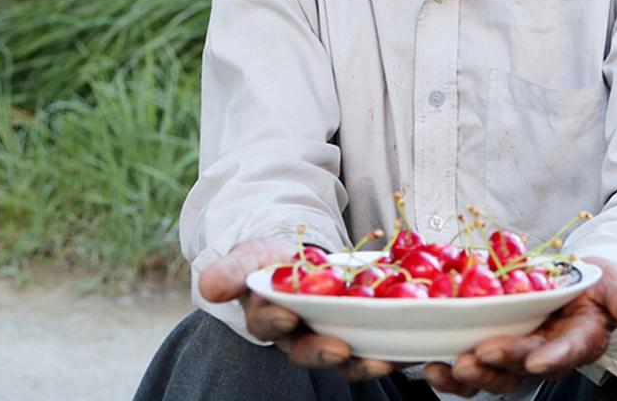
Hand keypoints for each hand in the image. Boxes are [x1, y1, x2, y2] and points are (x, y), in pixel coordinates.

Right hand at [198, 238, 394, 381]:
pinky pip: (374, 342)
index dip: (277, 322)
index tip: (287, 315)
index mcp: (269, 316)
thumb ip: (231, 271)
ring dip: (363, 361)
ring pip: (345, 356)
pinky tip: (409, 346)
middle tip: (339, 349)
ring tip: (383, 361)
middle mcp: (298, 335)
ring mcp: (330, 333)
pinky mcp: (358, 329)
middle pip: (309, 351)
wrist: (296, 254)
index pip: (269, 324)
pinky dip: (390, 346)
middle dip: (323, 352)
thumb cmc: (267, 260)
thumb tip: (207, 286)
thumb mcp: (249, 256)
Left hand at [422, 257, 616, 397]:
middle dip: (498, 364)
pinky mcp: (492, 344)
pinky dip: (448, 367)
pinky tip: (425, 363)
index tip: (536, 356)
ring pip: (491, 374)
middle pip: (521, 366)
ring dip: (467, 374)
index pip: (566, 350)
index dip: (551, 355)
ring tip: (443, 366)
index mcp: (578, 339)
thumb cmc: (598, 283)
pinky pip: (469, 362)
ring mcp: (516, 352)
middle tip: (474, 356)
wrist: (576, 281)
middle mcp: (546, 352)